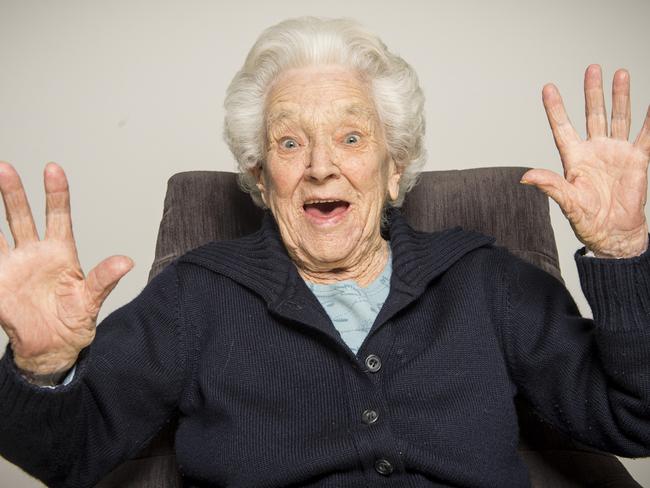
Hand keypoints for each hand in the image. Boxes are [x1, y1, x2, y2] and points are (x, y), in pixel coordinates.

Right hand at [0, 162, 132, 376]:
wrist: (51, 347)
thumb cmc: (75, 321)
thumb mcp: (91, 300)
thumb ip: (104, 279)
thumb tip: (126, 262)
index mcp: (61, 253)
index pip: (58, 216)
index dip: (56, 193)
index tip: (52, 169)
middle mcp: (35, 253)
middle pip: (22, 216)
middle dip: (13, 192)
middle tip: (5, 167)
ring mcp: (14, 265)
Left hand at [521, 65, 649, 257]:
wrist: (613, 232)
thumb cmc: (587, 220)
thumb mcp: (567, 202)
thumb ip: (550, 185)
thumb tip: (525, 176)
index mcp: (574, 158)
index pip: (562, 127)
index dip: (556, 108)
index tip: (548, 87)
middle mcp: (594, 150)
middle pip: (593, 114)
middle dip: (593, 92)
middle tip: (593, 68)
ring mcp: (616, 152)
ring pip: (618, 118)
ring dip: (619, 97)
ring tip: (621, 73)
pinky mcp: (637, 159)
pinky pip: (646, 135)